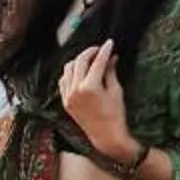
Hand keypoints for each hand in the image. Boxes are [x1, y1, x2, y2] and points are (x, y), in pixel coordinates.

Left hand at [58, 42, 136, 166]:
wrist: (105, 136)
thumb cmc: (115, 114)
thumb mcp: (116, 91)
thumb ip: (111, 72)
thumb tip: (112, 57)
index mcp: (90, 87)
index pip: (97, 62)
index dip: (104, 50)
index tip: (109, 43)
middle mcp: (75, 90)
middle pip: (80, 61)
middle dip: (90, 52)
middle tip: (99, 49)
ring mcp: (68, 96)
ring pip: (68, 69)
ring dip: (79, 61)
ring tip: (90, 60)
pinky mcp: (65, 101)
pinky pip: (63, 81)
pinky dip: (70, 73)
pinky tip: (80, 72)